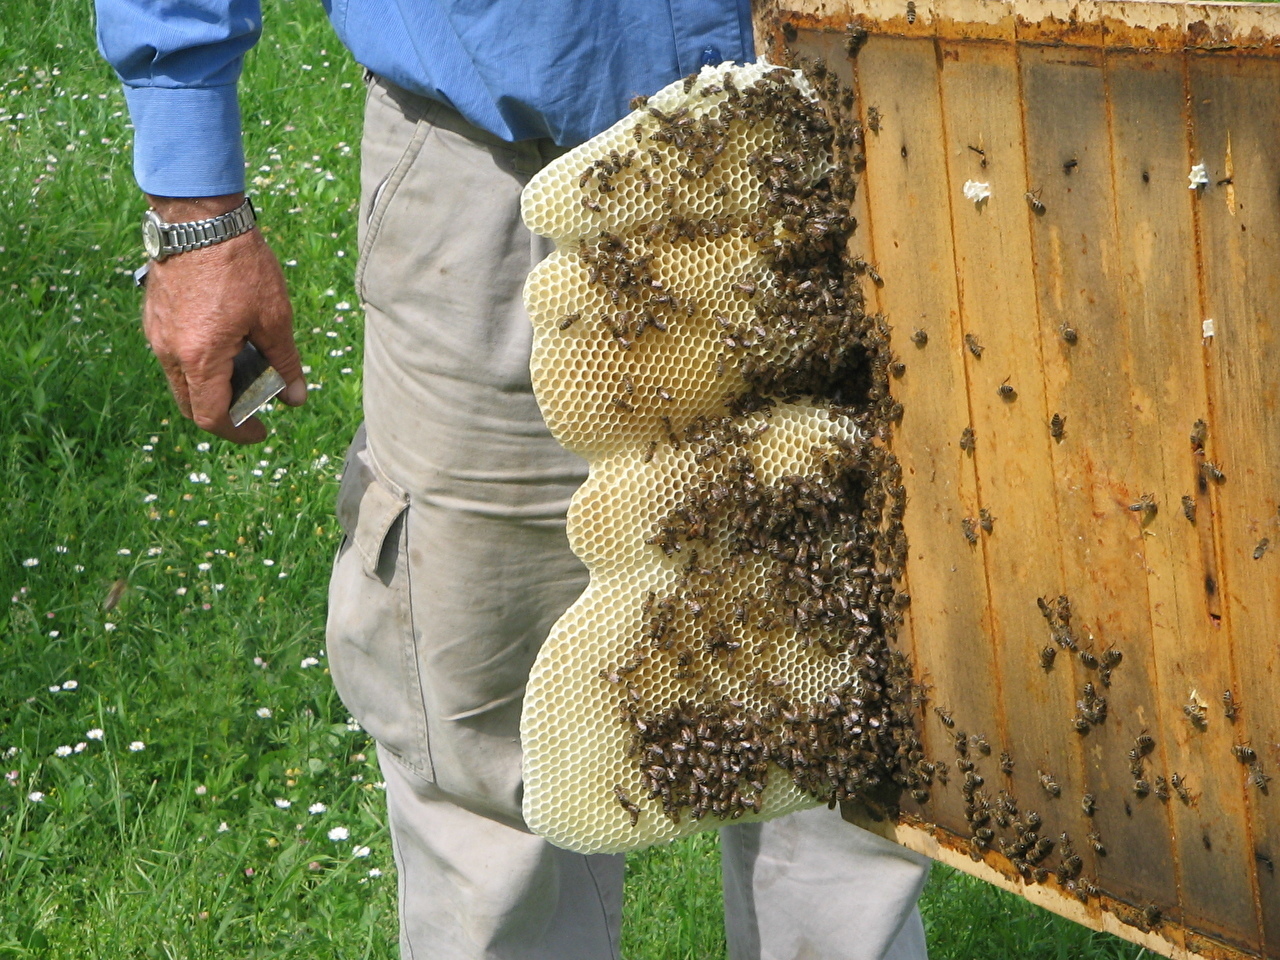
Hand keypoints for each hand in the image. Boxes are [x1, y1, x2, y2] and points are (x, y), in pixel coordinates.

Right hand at [141, 193, 306, 443]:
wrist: (200, 218)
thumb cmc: (241, 266)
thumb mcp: (275, 318)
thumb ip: (286, 363)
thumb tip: (297, 399)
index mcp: (200, 358)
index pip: (211, 417)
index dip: (238, 432)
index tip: (261, 431)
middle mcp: (169, 352)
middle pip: (191, 404)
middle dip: (222, 414)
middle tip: (253, 409)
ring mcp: (157, 333)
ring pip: (180, 380)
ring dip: (210, 387)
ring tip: (245, 373)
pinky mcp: (154, 316)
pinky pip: (173, 355)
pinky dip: (198, 364)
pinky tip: (227, 346)